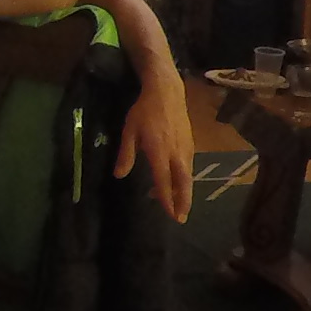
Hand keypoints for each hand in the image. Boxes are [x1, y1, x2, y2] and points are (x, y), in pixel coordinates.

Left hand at [117, 74, 196, 221]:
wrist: (167, 92)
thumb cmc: (144, 111)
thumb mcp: (129, 131)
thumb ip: (126, 154)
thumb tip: (119, 175)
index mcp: (159, 151)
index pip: (163, 181)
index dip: (166, 199)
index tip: (170, 214)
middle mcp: (176, 153)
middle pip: (183, 183)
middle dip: (183, 202)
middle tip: (180, 218)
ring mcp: (186, 148)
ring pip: (188, 176)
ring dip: (183, 192)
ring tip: (176, 204)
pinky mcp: (190, 144)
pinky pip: (188, 167)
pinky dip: (184, 179)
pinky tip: (176, 182)